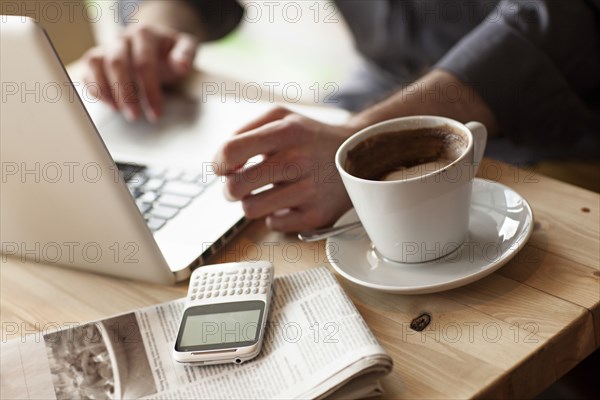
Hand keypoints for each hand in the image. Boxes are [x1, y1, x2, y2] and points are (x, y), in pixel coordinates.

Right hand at [81, 25, 196, 121]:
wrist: (157, 44)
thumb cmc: (171, 51)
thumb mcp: (186, 48)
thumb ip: (185, 54)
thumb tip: (181, 65)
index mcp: (145, 33)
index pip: (144, 63)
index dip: (149, 90)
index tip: (156, 112)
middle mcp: (122, 38)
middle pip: (117, 63)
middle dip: (125, 93)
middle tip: (135, 116)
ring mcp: (107, 46)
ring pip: (97, 64)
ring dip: (106, 90)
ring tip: (120, 111)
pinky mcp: (97, 58)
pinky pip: (88, 70)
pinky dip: (95, 88)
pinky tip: (110, 104)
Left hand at [213, 107, 354, 232]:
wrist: (359, 155)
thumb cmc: (310, 138)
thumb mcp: (282, 117)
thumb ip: (246, 132)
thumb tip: (222, 162)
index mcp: (286, 131)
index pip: (231, 151)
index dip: (218, 164)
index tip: (222, 169)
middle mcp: (299, 160)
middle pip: (236, 186)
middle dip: (230, 189)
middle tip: (238, 186)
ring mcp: (309, 190)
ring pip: (250, 209)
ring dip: (250, 203)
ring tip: (264, 193)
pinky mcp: (317, 215)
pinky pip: (274, 224)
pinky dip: (275, 215)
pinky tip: (287, 202)